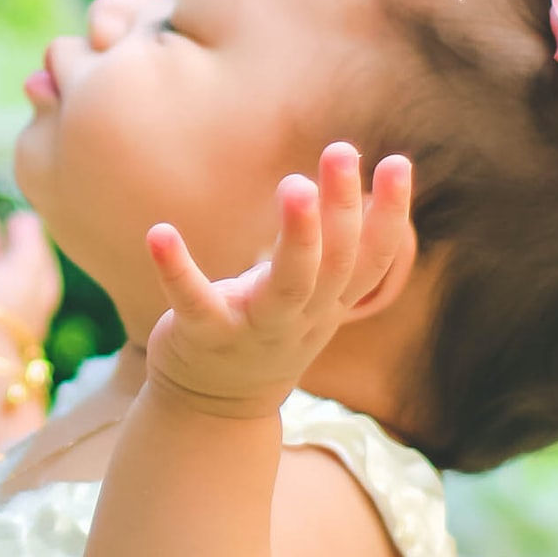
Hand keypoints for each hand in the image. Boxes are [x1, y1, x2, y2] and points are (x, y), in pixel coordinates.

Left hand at [144, 143, 414, 421]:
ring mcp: (254, 330)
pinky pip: (194, 303)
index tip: (397, 162)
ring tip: (295, 184)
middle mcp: (300, 318)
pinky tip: (160, 232)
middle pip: (334, 265)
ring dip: (297, 236)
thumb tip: (347, 172)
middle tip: (341, 150)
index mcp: (328, 303)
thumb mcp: (309, 295)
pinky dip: (176, 269)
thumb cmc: (266, 329)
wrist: (214, 406)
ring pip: (287, 287)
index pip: (371, 260)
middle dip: (341, 208)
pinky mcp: (204, 337)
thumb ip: (330, 249)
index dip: (388, 215)